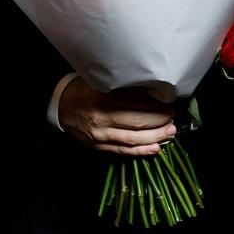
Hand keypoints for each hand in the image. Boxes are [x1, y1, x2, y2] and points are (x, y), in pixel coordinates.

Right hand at [58, 79, 174, 155]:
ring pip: (133, 139)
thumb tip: (153, 94)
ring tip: (169, 133)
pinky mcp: (98, 147)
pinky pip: (123, 151)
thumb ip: (123, 89)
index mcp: (102, 98)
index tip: (169, 104)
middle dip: (159, 122)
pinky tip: (155, 148)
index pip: (135, 103)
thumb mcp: (100, 82)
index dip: (155, 106)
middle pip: (137, 122)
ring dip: (155, 137)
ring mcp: (99, 135)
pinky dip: (141, 151)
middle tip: (172, 119)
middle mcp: (101, 118)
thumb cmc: (83, 90)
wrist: (60, 105)